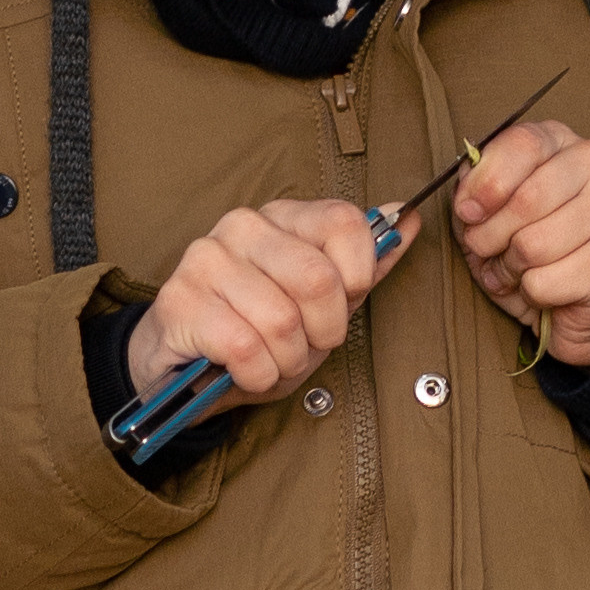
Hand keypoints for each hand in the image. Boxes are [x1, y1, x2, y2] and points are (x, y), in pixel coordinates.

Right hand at [125, 197, 416, 420]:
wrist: (186, 367)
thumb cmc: (259, 330)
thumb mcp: (321, 304)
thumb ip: (365, 263)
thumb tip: (409, 218)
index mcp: (283, 215)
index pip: (344, 223)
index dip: (357, 279)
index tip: (341, 305)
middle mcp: (243, 225)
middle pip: (318, 279)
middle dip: (323, 332)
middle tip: (304, 344)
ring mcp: (207, 258)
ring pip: (283, 321)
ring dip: (286, 360)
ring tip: (270, 358)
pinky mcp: (180, 300)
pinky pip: (246, 348)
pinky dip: (257, 374)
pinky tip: (244, 370)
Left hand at [453, 120, 589, 370]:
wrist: (579, 296)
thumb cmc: (529, 242)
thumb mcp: (490, 207)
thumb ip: (475, 189)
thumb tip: (469, 199)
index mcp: (561, 140)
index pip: (523, 145)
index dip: (485, 183)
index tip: (467, 212)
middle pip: (526, 199)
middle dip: (490, 236)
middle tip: (487, 250)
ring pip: (532, 245)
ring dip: (510, 268)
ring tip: (517, 270)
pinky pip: (545, 283)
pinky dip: (531, 294)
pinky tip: (544, 289)